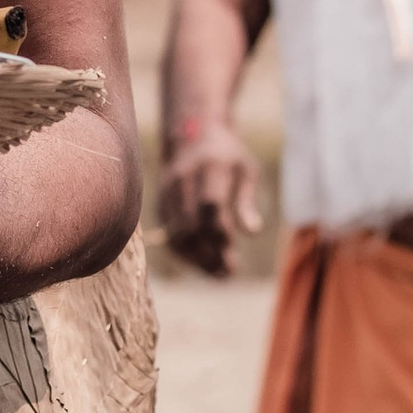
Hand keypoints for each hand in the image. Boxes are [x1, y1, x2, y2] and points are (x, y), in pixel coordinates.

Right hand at [159, 116, 263, 278]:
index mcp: (209, 167)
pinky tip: (204, 265)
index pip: (210, 205)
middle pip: (191, 225)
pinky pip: (169, 236)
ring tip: (219, 274)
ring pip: (176, 235)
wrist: (191, 138)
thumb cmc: (227, 157)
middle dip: (210, 253)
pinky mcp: (160, 205)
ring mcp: (168, 193)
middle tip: (230, 271)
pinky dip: (186, 255)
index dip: (221, 233)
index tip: (235, 251)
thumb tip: (252, 231)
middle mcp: (183, 180)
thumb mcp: (246, 169)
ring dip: (197, 260)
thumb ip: (247, 200)